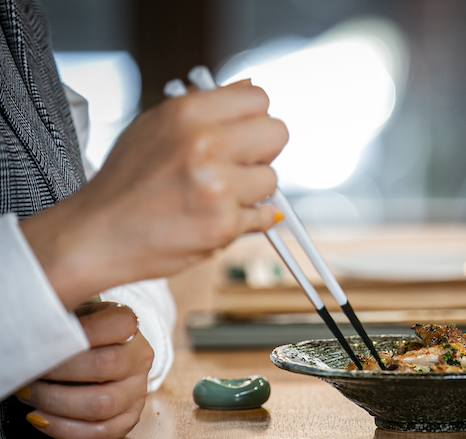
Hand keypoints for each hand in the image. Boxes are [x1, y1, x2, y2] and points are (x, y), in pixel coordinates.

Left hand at [16, 302, 153, 438]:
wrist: (99, 351)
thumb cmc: (79, 333)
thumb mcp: (74, 315)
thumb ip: (64, 320)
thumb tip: (35, 332)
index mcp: (130, 326)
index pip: (115, 326)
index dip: (77, 334)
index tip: (41, 340)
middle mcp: (140, 358)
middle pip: (105, 366)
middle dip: (57, 372)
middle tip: (28, 371)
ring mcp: (139, 389)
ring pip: (102, 405)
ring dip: (57, 403)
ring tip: (29, 395)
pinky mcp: (131, 416)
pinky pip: (102, 432)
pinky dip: (65, 429)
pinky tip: (41, 418)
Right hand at [21, 80, 288, 309]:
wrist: (98, 234)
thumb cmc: (124, 183)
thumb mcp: (154, 125)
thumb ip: (204, 106)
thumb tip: (247, 88)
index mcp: (187, 113)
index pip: (258, 98)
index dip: (254, 118)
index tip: (243, 132)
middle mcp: (204, 145)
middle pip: (277, 134)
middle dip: (262, 150)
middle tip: (238, 164)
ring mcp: (217, 187)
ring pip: (272, 179)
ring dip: (252, 190)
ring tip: (216, 195)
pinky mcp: (224, 224)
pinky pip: (263, 216)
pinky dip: (245, 220)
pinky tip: (214, 216)